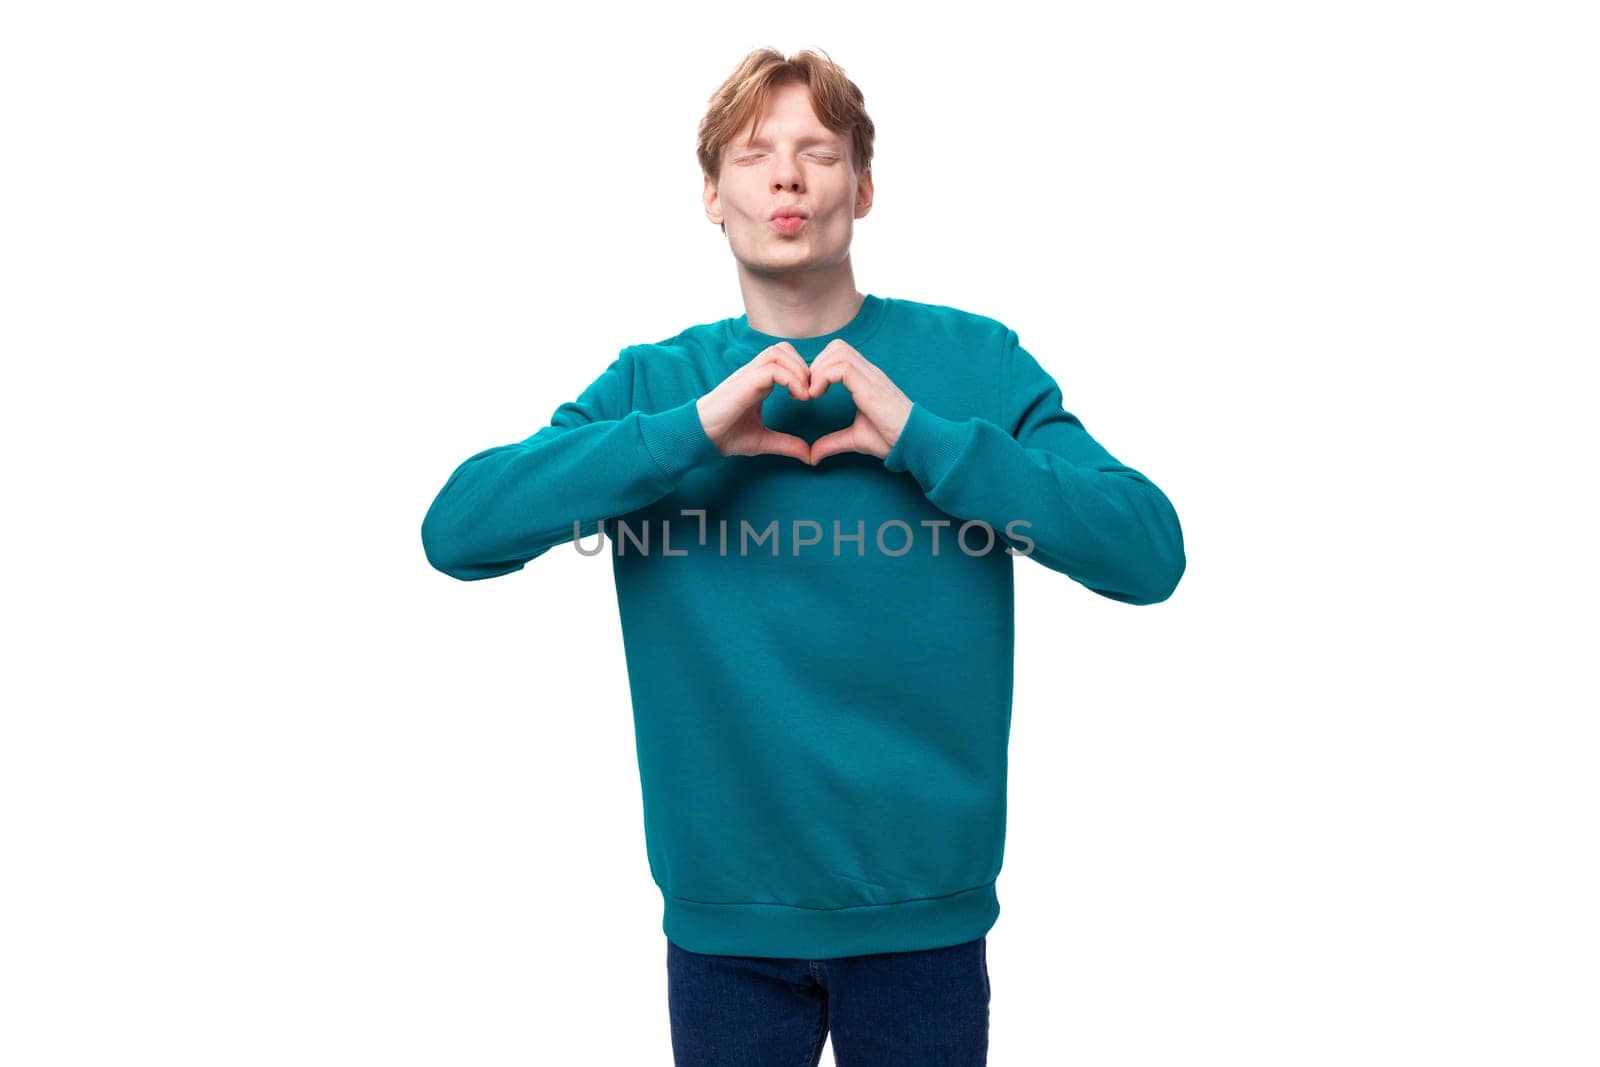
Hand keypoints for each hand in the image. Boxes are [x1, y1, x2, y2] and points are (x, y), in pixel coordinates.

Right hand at [695, 343, 813, 463]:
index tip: (809, 396)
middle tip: (810, 392)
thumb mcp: (763, 441)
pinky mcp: (744, 384)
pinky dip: (790, 379)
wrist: (702, 438)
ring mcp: (747, 376)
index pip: (784, 358)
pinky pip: (772, 369)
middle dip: (803, 366)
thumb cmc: (726, 436)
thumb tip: (808, 455)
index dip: (801, 371)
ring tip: (805, 395)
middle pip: (783, 348)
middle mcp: (753, 373)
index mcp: (758, 381)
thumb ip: (786, 444)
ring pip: (778, 352)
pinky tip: (798, 397)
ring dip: (798, 370)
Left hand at [804, 339, 913, 463]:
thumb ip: (832, 443)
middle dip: (816, 364)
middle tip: (808, 390)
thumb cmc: (892, 439)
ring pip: (838, 351)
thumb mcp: (854, 439)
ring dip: (818, 370)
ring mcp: (872, 378)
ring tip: (812, 394)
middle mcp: (870, 373)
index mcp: (866, 379)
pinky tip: (817, 396)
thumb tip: (812, 456)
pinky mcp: (871, 388)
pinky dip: (823, 377)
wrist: (916, 443)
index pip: (839, 353)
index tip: (809, 391)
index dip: (819, 367)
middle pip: (837, 346)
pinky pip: (842, 368)